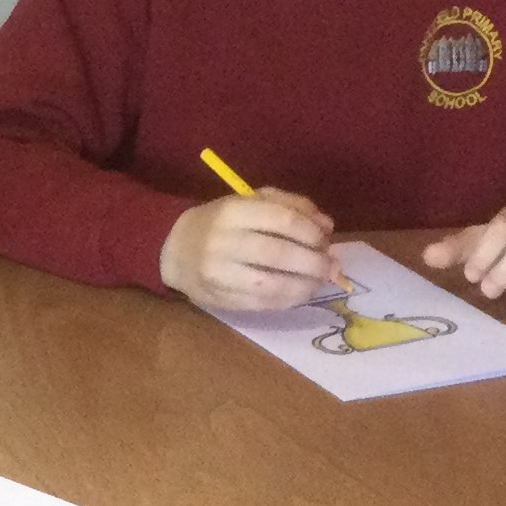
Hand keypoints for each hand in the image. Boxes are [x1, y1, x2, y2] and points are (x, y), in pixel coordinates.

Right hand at [159, 190, 339, 309]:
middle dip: (315, 263)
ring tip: (319, 282)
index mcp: (233, 210)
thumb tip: (327, 227)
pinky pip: (263, 304)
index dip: (312, 232)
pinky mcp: (221, 299)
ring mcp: (220, 274)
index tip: (326, 240)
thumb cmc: (221, 222)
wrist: (174, 249)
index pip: (283, 220)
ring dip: (306, 286)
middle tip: (331, 266)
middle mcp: (224, 242)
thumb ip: (290, 206)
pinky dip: (289, 300)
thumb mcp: (250, 201)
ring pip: (273, 285)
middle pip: (281, 254)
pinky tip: (300, 293)